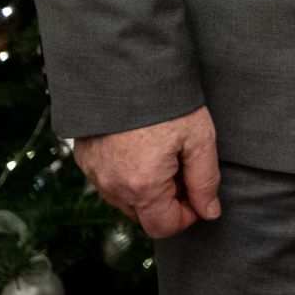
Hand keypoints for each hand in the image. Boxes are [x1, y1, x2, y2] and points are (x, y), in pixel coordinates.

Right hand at [73, 105, 221, 238]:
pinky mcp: (85, 158)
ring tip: (163, 152)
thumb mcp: (199, 138)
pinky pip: (109, 180)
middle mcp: (112, 187)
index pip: (163, 227)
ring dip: (147, 188)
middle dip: (167, 200)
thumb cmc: (168, 101)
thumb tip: (209, 212)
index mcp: (142, 186)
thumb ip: (205, 180)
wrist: (126, 68)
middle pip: (144, 215)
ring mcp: (94, 174)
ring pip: (125, 199)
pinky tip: (141, 145)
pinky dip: (127, 173)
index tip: (198, 194)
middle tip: (183, 166)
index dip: (187, 216)